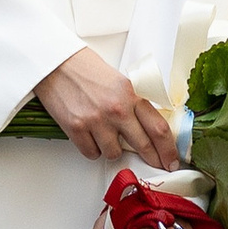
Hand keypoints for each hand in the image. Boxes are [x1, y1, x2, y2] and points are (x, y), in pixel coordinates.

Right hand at [36, 47, 174, 166]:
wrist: (55, 63)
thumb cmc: (85, 69)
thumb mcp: (120, 82)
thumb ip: (134, 104)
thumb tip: (146, 128)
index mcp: (131, 94)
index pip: (159, 128)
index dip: (168, 149)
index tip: (171, 159)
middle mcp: (117, 109)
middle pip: (143, 145)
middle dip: (152, 159)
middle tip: (155, 165)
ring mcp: (96, 120)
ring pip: (114, 154)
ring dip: (112, 149)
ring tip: (104, 134)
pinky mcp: (76, 129)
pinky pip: (92, 153)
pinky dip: (92, 148)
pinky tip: (89, 135)